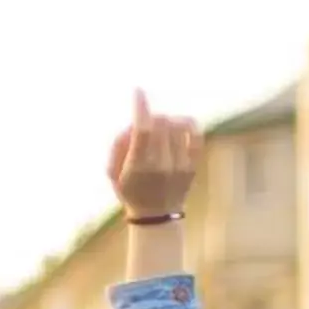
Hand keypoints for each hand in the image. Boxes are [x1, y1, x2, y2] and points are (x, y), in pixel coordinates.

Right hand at [105, 91, 200, 217]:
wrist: (156, 217)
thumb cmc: (130, 191)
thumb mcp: (113, 173)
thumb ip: (118, 146)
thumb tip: (132, 123)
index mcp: (138, 167)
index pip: (142, 131)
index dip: (141, 108)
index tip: (138, 92)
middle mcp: (161, 165)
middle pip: (161, 123)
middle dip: (152, 117)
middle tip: (147, 125)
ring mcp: (180, 165)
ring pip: (177, 125)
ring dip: (168, 121)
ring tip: (161, 129)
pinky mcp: (193, 165)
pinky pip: (195, 134)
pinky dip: (187, 124)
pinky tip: (179, 125)